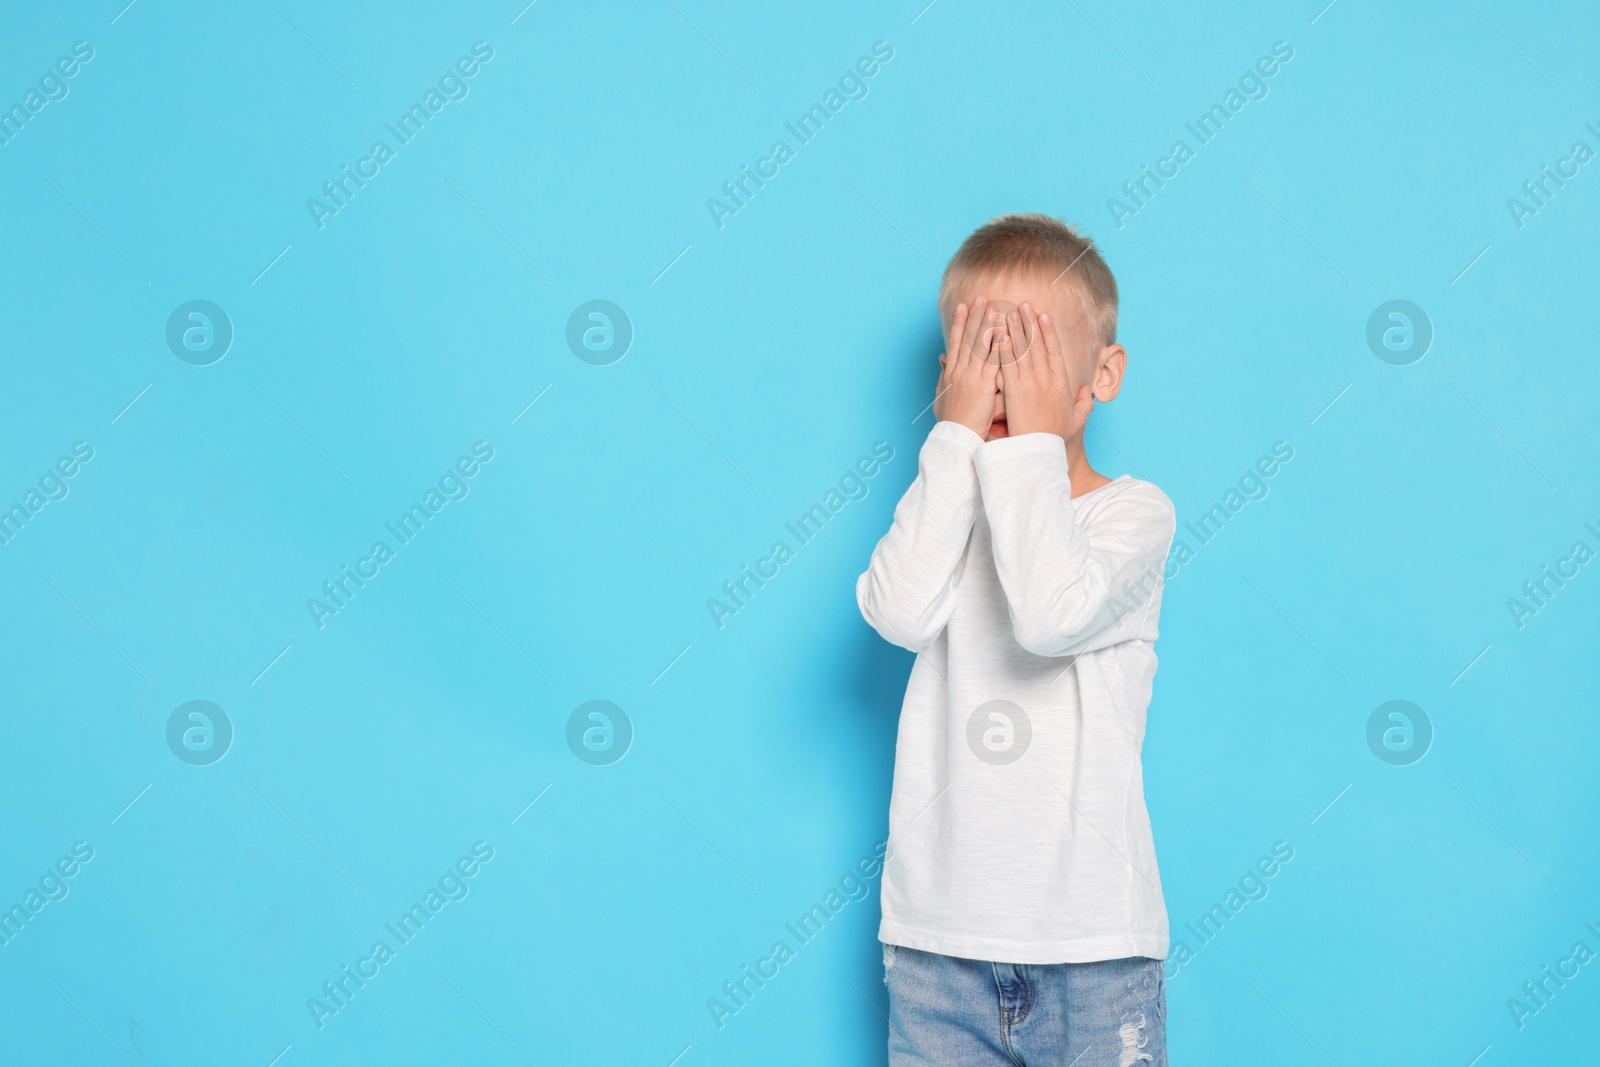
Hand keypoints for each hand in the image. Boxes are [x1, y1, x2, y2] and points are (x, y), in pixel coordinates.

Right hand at [932, 297, 1000, 437]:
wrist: (956, 437)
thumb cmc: (952, 421)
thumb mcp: (942, 396)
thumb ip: (945, 376)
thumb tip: (943, 361)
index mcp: (952, 373)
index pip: (956, 341)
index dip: (959, 322)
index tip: (963, 306)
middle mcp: (960, 371)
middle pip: (968, 338)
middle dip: (974, 316)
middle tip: (980, 298)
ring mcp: (972, 376)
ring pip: (980, 346)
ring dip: (987, 325)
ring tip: (993, 307)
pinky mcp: (984, 385)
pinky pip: (993, 361)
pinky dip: (998, 346)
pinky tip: (1004, 332)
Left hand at [997, 304, 1093, 440]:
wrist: (1038, 451)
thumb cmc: (1055, 438)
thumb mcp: (1077, 420)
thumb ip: (1083, 403)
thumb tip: (1086, 390)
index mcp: (1061, 383)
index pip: (1054, 351)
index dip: (1048, 332)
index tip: (1044, 315)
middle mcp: (1046, 380)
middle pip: (1036, 345)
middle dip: (1029, 322)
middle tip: (1023, 304)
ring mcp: (1029, 384)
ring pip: (1021, 351)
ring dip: (1015, 329)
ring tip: (1009, 311)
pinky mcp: (1013, 392)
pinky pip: (1007, 365)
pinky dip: (1003, 349)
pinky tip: (998, 334)